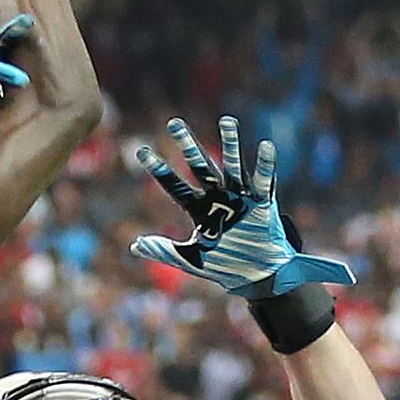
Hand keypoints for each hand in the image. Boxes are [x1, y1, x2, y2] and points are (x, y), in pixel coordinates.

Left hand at [130, 115, 353, 298]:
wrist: (256, 278)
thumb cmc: (225, 265)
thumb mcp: (190, 259)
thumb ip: (163, 251)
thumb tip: (134, 246)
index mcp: (199, 209)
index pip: (174, 186)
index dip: (159, 170)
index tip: (141, 151)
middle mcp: (218, 197)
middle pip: (200, 167)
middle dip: (188, 146)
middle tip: (174, 123)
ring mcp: (240, 198)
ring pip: (232, 166)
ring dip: (230, 144)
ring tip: (226, 120)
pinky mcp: (262, 204)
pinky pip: (263, 182)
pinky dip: (264, 165)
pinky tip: (264, 146)